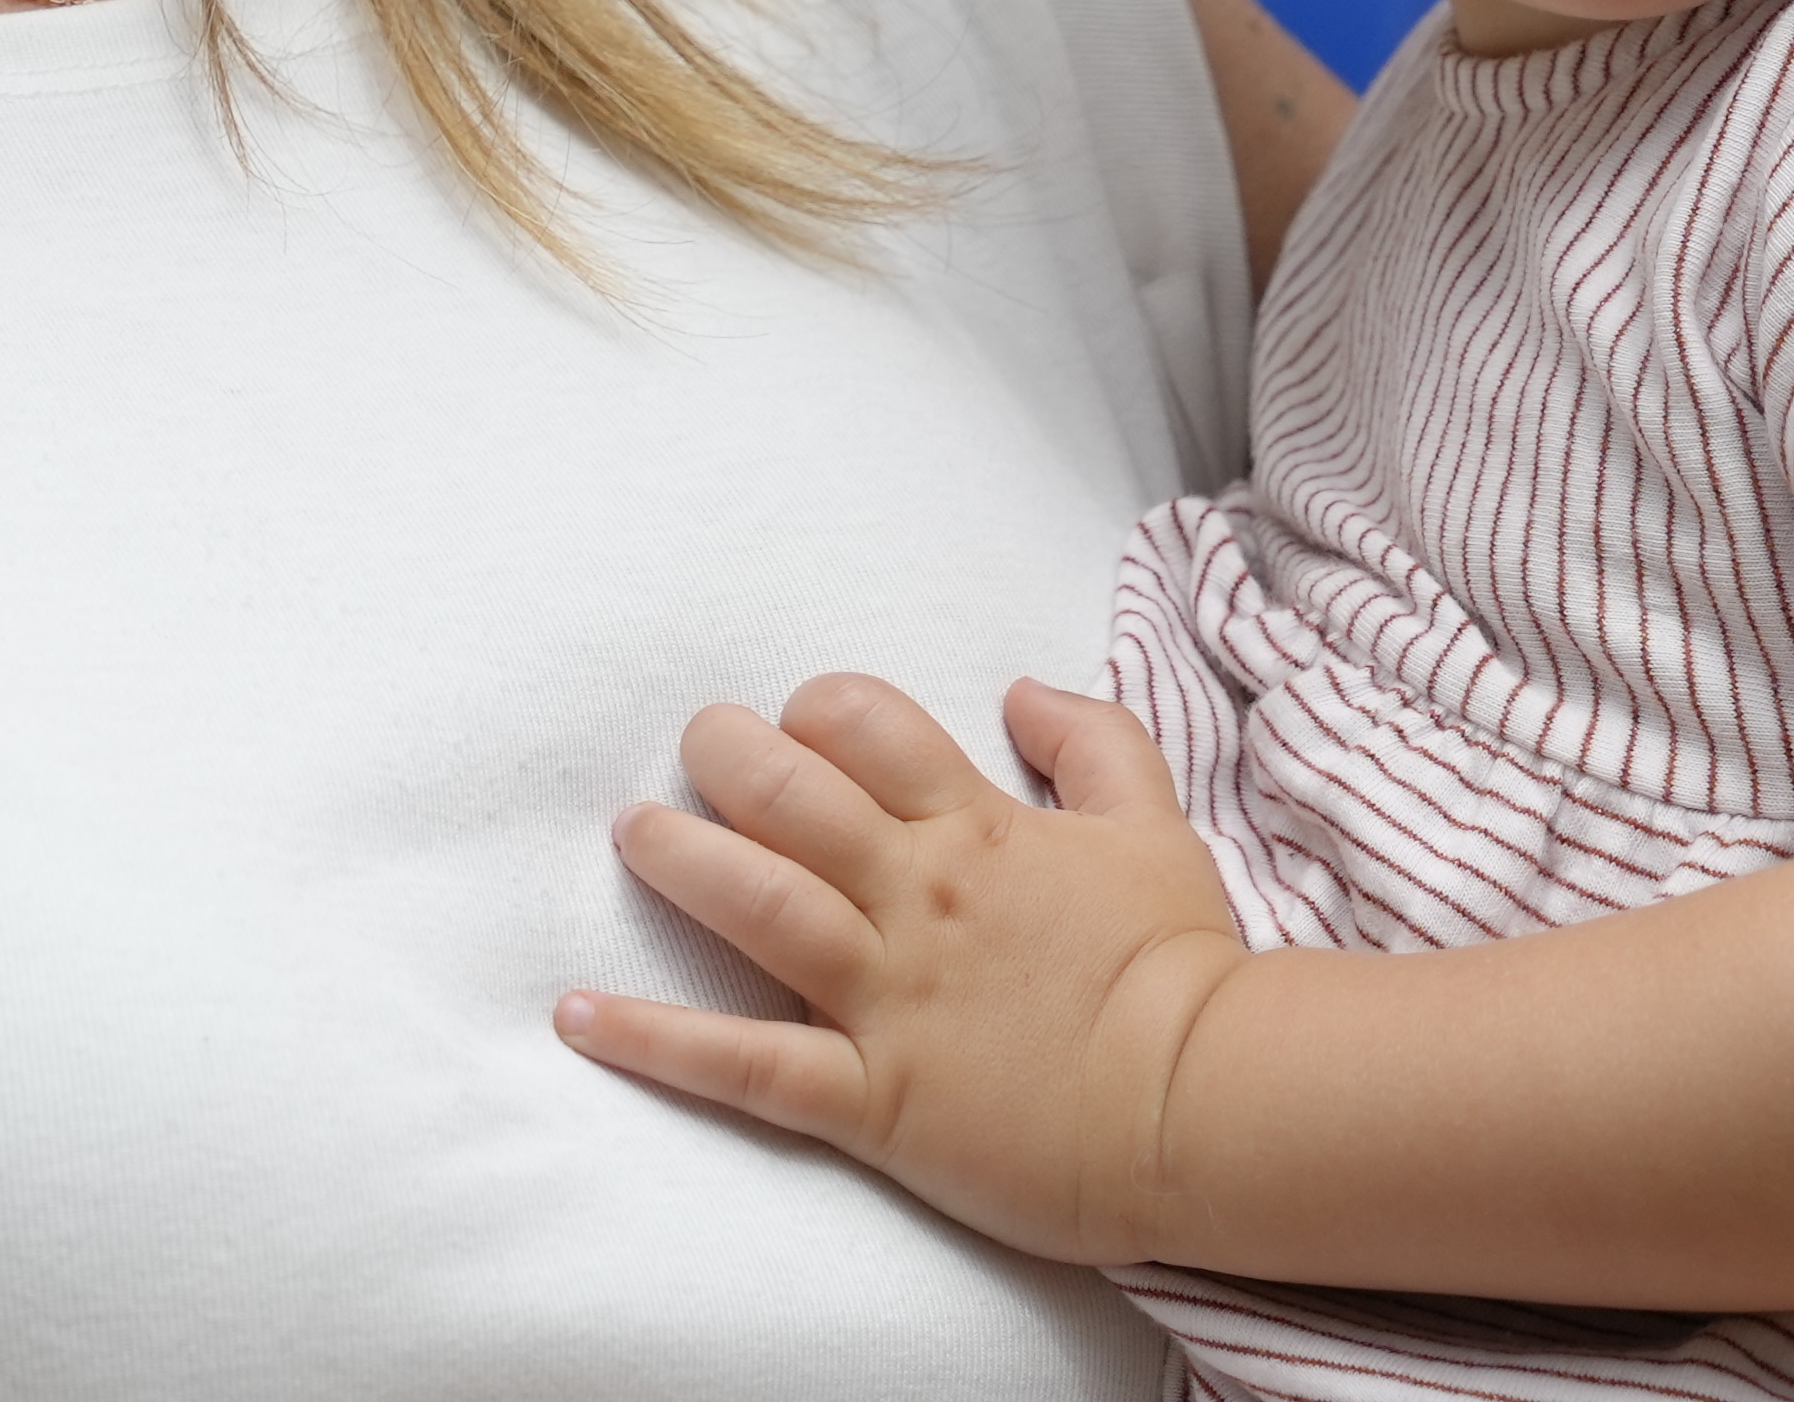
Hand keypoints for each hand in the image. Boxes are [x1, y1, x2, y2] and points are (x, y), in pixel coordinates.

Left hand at [556, 671, 1250, 1266]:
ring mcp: (892, 999)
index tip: (794, 723)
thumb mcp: (1155, 826)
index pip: (867, 727)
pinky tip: (581, 1015)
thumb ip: (1093, 741)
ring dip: (679, 863)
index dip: (816, 710)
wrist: (1212, 1105)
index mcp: (980, 831)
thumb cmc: (1185, 969)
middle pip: (791, 798)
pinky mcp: (877, 1100)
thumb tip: (1021, 689)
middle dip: (724, 757)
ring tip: (630, 834)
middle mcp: (920, 901)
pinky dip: (658, 1041)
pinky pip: (749, 1065)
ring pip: (759, 906)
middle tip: (691, 749)